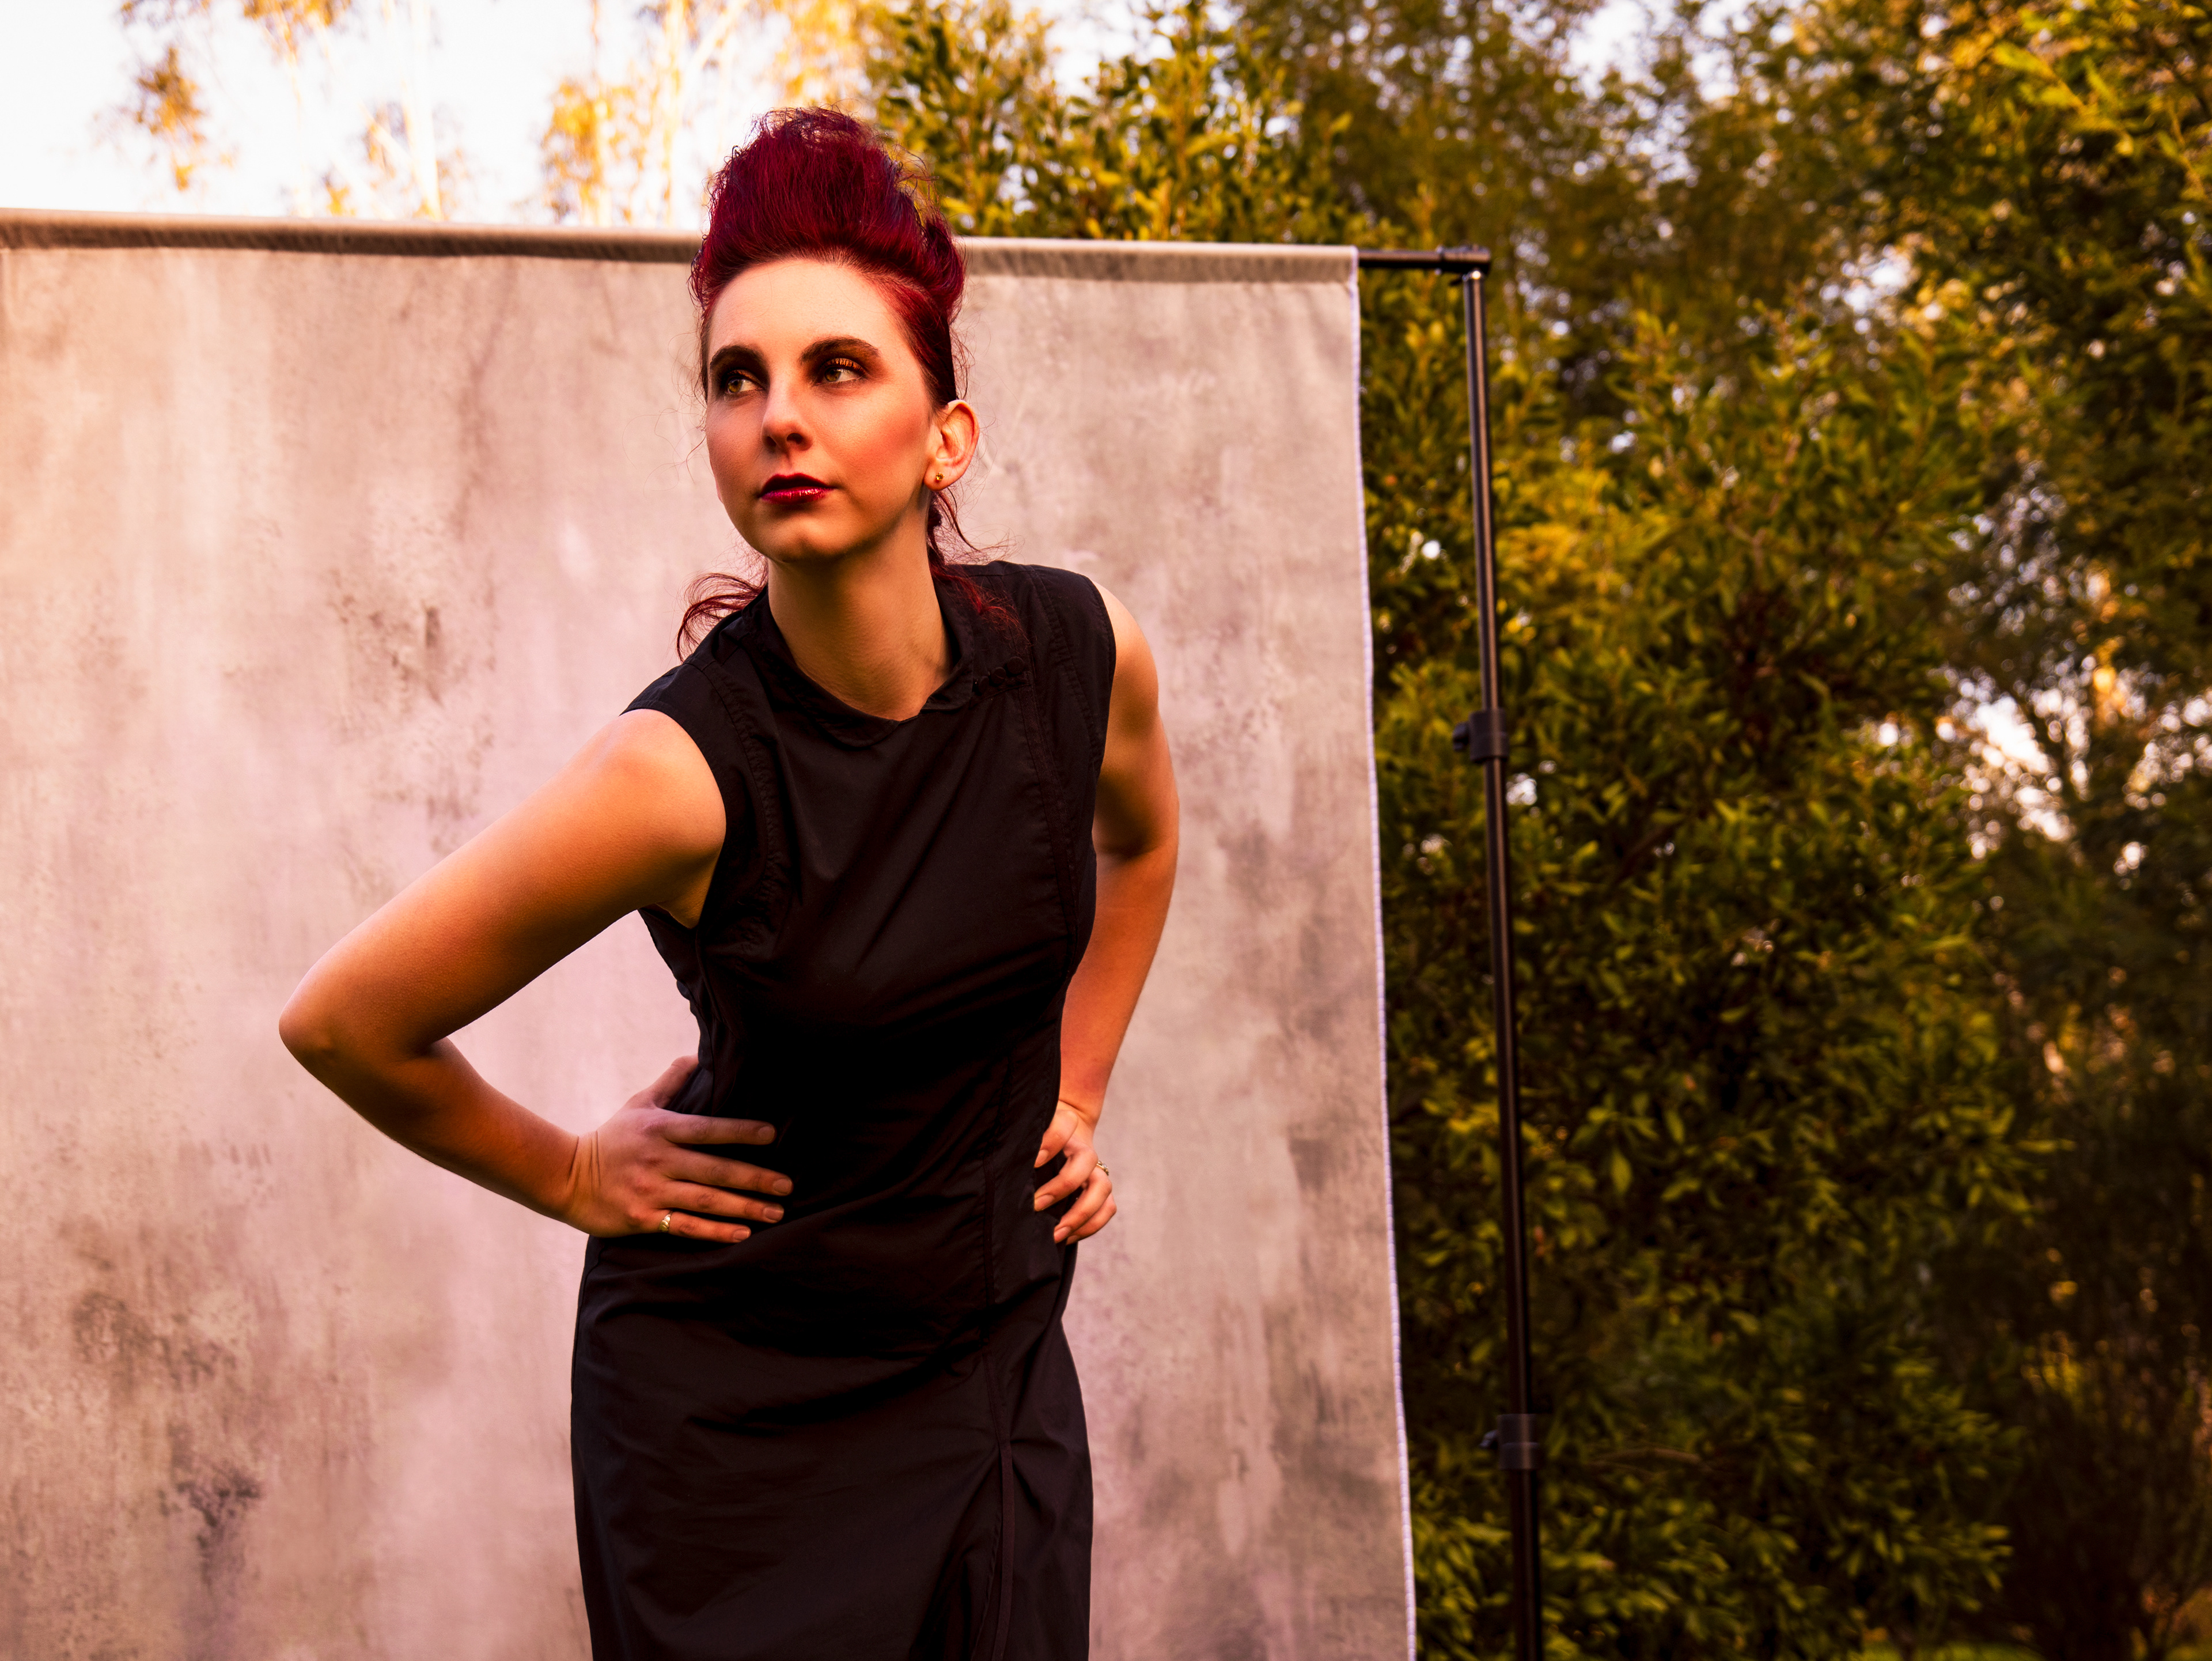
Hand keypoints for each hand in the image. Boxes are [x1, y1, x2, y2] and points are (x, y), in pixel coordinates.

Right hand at [562, 1056, 788, 1243]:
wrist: (565, 1177)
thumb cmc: (611, 1138)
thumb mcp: (639, 1104)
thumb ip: (671, 1082)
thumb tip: (698, 1055)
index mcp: (661, 1129)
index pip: (707, 1129)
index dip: (740, 1131)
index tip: (772, 1134)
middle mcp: (658, 1160)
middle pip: (714, 1169)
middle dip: (754, 1179)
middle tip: (787, 1186)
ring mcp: (650, 1191)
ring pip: (705, 1201)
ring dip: (743, 1208)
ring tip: (776, 1213)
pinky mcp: (642, 1219)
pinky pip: (685, 1227)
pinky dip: (715, 1232)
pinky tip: (742, 1233)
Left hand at [1033, 1098, 1115, 1243]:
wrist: (1065, 1138)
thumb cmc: (1037, 1144)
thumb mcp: (1029, 1138)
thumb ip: (1021, 1145)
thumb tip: (1006, 1168)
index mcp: (1064, 1129)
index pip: (1065, 1123)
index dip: (1053, 1140)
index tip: (1034, 1161)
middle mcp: (1082, 1148)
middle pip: (1087, 1159)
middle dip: (1063, 1185)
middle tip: (1036, 1205)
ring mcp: (1094, 1169)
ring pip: (1102, 1186)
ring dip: (1080, 1213)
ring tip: (1055, 1233)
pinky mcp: (1100, 1189)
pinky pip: (1107, 1207)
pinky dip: (1090, 1225)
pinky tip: (1067, 1236)